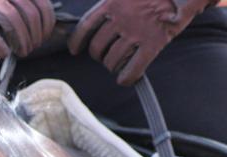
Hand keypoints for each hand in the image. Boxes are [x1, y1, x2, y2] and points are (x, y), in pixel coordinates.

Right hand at [0, 0, 55, 58]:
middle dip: (35, 36)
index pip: (42, 5)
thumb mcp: (11, 2)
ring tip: (22, 52)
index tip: (44, 36)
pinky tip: (3, 53)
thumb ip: (27, 9)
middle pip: (30, 15)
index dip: (47, 24)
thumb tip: (44, 30)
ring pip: (13, 21)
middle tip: (32, 47)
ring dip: (22, 41)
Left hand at [69, 0, 216, 85]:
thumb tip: (99, 21)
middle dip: (99, 56)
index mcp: (112, 2)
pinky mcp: (152, 44)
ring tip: (118, 65)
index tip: (74, 50)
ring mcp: (136, 32)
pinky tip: (125, 79)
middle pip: (97, 47)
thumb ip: (113, 5)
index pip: (86, 26)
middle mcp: (120, 18)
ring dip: (112, 67)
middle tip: (106, 57)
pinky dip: (126, 78)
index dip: (77, 41)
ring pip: (112, 60)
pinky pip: (132, 69)